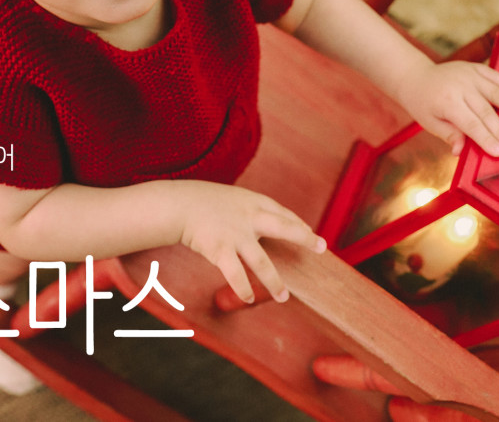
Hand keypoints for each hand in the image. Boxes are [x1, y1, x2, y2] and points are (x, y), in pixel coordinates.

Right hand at [174, 181, 325, 303]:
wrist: (177, 204)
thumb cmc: (201, 201)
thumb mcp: (229, 199)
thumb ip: (246, 211)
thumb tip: (260, 224)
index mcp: (252, 202)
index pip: (282, 213)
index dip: (299, 224)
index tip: (312, 234)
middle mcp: (249, 217)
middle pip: (284, 227)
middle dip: (304, 238)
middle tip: (321, 247)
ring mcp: (236, 234)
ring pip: (262, 262)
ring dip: (274, 282)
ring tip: (284, 297)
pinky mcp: (221, 250)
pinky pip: (236, 275)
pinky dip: (243, 289)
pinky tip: (249, 299)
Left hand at [397, 60, 498, 156]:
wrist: (415, 76)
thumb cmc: (422, 104)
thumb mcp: (429, 122)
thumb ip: (449, 135)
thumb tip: (461, 151)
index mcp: (446, 102)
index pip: (470, 124)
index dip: (486, 138)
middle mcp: (459, 86)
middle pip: (486, 111)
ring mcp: (468, 75)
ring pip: (495, 92)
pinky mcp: (474, 68)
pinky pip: (494, 76)